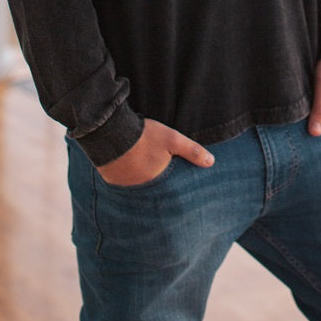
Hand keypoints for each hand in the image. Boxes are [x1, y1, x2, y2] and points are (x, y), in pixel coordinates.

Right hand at [96, 118, 213, 185]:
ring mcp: (122, 185)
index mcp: (155, 182)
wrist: (110, 130)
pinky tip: (128, 165)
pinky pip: (120, 181)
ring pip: (135, 185)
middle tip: (156, 173)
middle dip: (155, 183)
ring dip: (139, 179)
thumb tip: (211, 162)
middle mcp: (138, 188)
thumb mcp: (172, 140)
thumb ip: (192, 151)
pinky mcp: (109, 178)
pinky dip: (125, 175)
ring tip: (142, 168)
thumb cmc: (143, 136)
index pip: (167, 190)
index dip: (170, 185)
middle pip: (150, 188)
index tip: (173, 182)